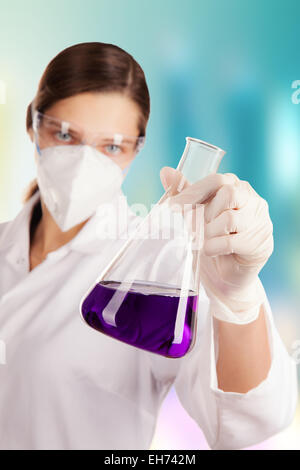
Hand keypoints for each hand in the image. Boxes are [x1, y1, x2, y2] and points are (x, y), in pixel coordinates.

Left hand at [160, 167, 273, 323]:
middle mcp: (252, 200)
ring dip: (208, 232)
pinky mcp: (260, 244)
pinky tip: (209, 251)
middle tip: (193, 227)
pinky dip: (213, 247)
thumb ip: (185, 193)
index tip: (173, 207)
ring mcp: (259, 222)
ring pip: (229, 218)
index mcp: (236, 186)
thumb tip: (166, 172)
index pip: (216, 179)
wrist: (226, 275)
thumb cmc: (212, 239)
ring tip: (202, 240)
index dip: (192, 192)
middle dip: (204, 212)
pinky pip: (231, 242)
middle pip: (228, 193)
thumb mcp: (196, 214)